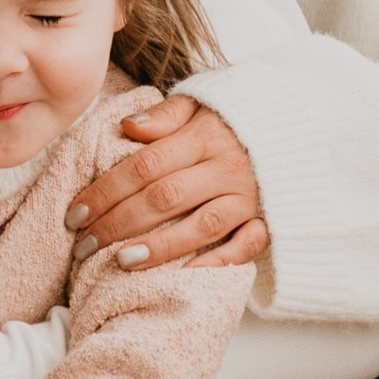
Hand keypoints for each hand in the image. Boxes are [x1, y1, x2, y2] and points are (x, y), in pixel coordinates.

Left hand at [65, 95, 268, 267]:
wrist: (303, 128)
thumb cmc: (235, 122)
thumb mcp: (201, 104)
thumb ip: (165, 115)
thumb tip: (129, 127)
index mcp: (204, 135)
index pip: (144, 166)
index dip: (105, 191)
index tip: (75, 214)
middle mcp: (227, 167)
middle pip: (164, 198)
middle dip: (118, 223)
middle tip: (83, 245)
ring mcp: (249, 197)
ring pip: (201, 226)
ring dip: (159, 246)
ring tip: (121, 262)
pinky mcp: (269, 220)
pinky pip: (247, 246)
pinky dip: (219, 262)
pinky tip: (185, 274)